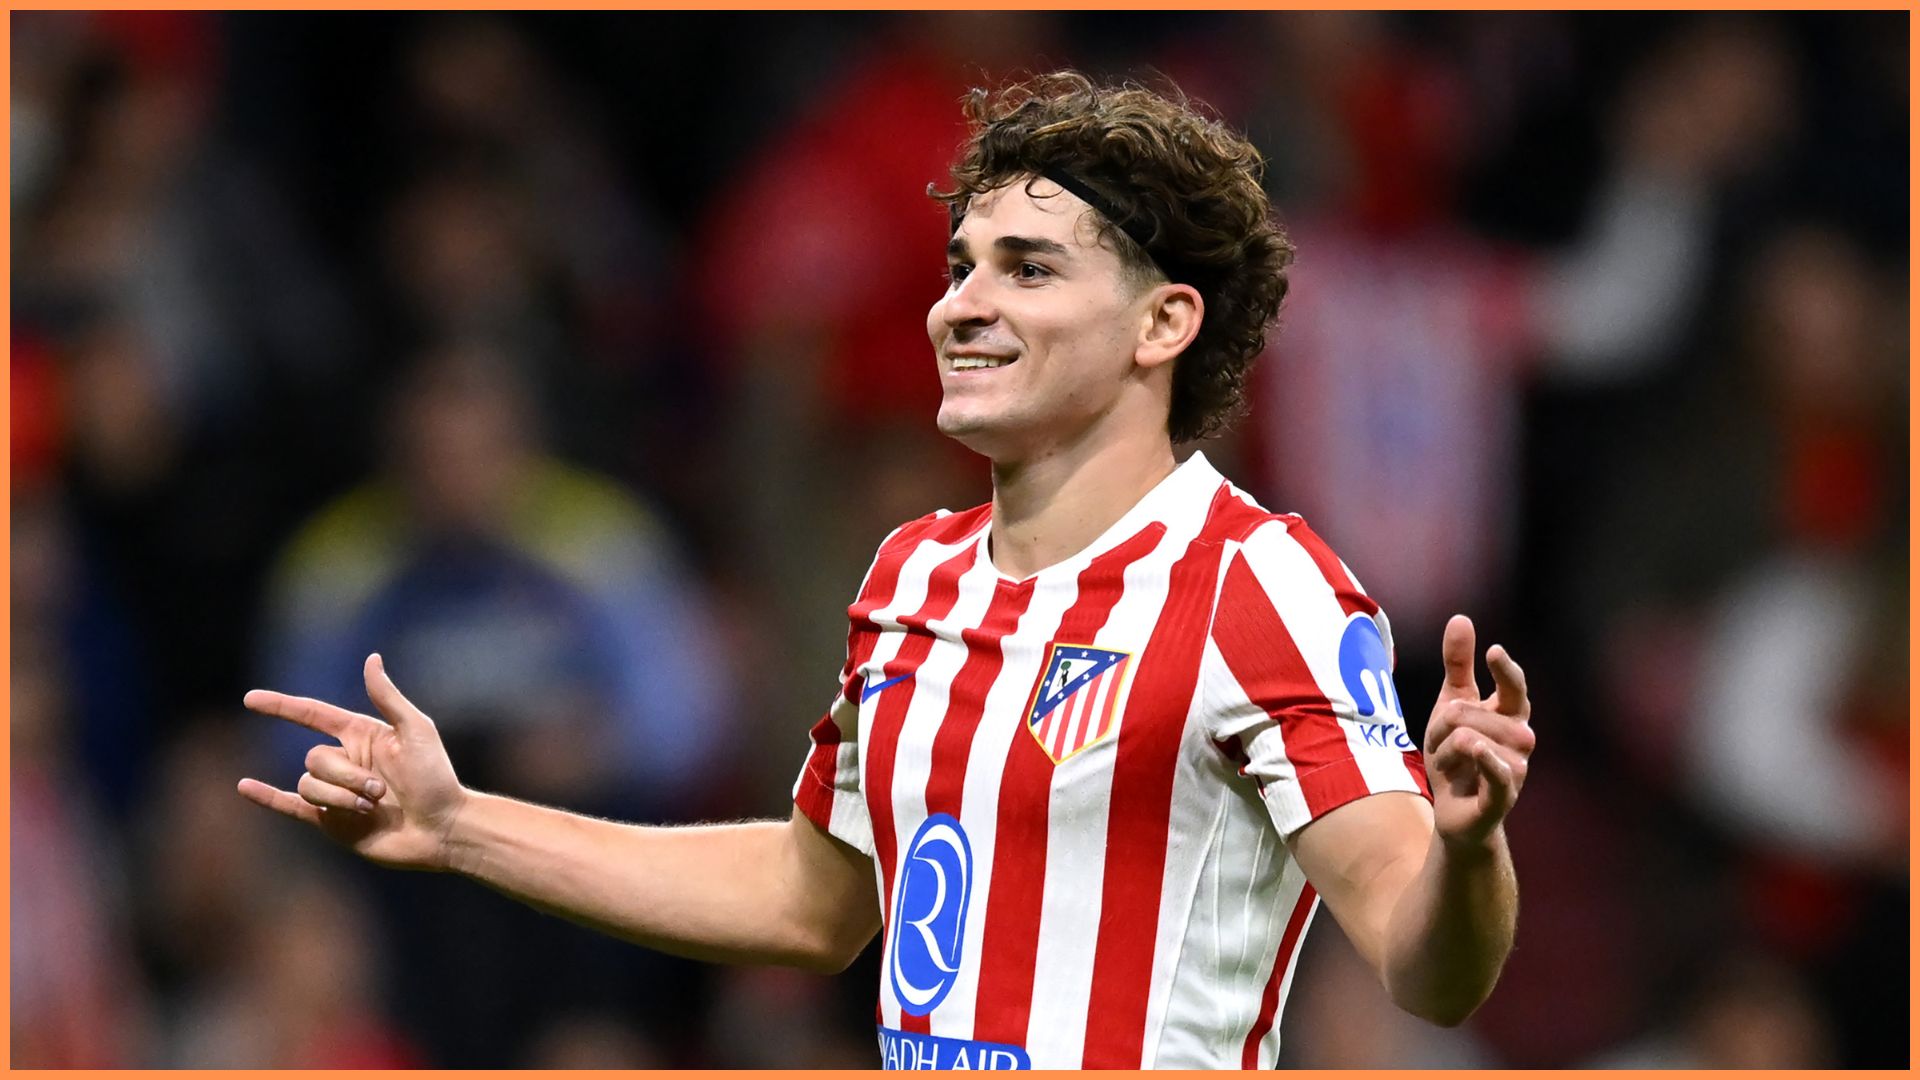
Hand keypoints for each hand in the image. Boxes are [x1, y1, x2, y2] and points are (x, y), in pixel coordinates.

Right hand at [237, 654, 468, 870]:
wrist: (440, 828)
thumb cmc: (436, 778)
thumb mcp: (416, 731)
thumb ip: (387, 698)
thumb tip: (371, 659)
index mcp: (361, 735)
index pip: (311, 715)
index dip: (280, 706)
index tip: (250, 699)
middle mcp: (345, 761)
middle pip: (314, 759)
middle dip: (345, 776)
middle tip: (380, 792)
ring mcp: (335, 791)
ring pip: (308, 785)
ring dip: (339, 798)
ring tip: (372, 808)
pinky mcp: (330, 820)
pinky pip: (289, 805)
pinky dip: (266, 797)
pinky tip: (244, 787)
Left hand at [1424, 615, 1533, 849]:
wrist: (1454, 812)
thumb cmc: (1457, 755)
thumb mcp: (1451, 705)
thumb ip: (1458, 664)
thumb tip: (1461, 618)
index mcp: (1509, 716)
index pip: (1514, 688)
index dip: (1505, 671)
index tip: (1493, 651)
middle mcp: (1519, 740)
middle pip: (1470, 713)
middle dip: (1441, 724)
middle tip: (1438, 744)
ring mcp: (1514, 769)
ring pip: (1469, 739)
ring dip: (1444, 750)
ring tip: (1447, 765)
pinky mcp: (1502, 796)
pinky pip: (1499, 773)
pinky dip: (1487, 760)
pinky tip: (1476, 748)